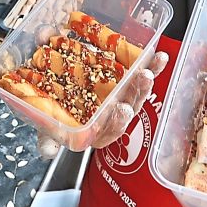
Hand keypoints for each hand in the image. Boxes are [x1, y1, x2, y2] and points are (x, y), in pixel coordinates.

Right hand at [37, 51, 168, 157]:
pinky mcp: (123, 75)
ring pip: (137, 92)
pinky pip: (141, 72)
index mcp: (95, 129)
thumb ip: (47, 137)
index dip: (117, 122)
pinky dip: (152, 65)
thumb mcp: (46, 124)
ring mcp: (119, 95)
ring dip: (145, 82)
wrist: (47, 78)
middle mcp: (110, 113)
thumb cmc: (50, 108)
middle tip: (139, 83)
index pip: (110, 130)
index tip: (120, 110)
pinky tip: (160, 56)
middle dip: (136, 97)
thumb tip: (48, 150)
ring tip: (148, 71)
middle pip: (128, 109)